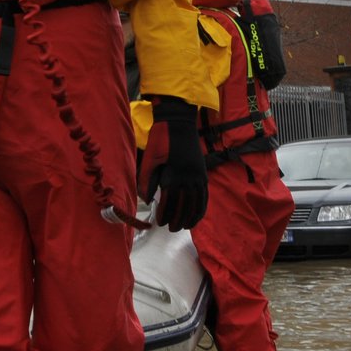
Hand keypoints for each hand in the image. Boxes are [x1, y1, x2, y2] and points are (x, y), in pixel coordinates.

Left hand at [137, 95, 207, 230]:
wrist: (178, 121)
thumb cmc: (160, 138)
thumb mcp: (150, 158)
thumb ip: (146, 180)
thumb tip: (146, 200)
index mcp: (174, 174)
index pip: (170, 201)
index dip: (165, 213)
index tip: (160, 222)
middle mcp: (189, 177)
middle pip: (184, 205)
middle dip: (178, 219)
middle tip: (171, 229)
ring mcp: (198, 175)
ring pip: (197, 202)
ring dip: (191, 216)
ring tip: (185, 226)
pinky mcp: (202, 172)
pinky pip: (204, 194)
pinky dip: (202, 206)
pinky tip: (198, 214)